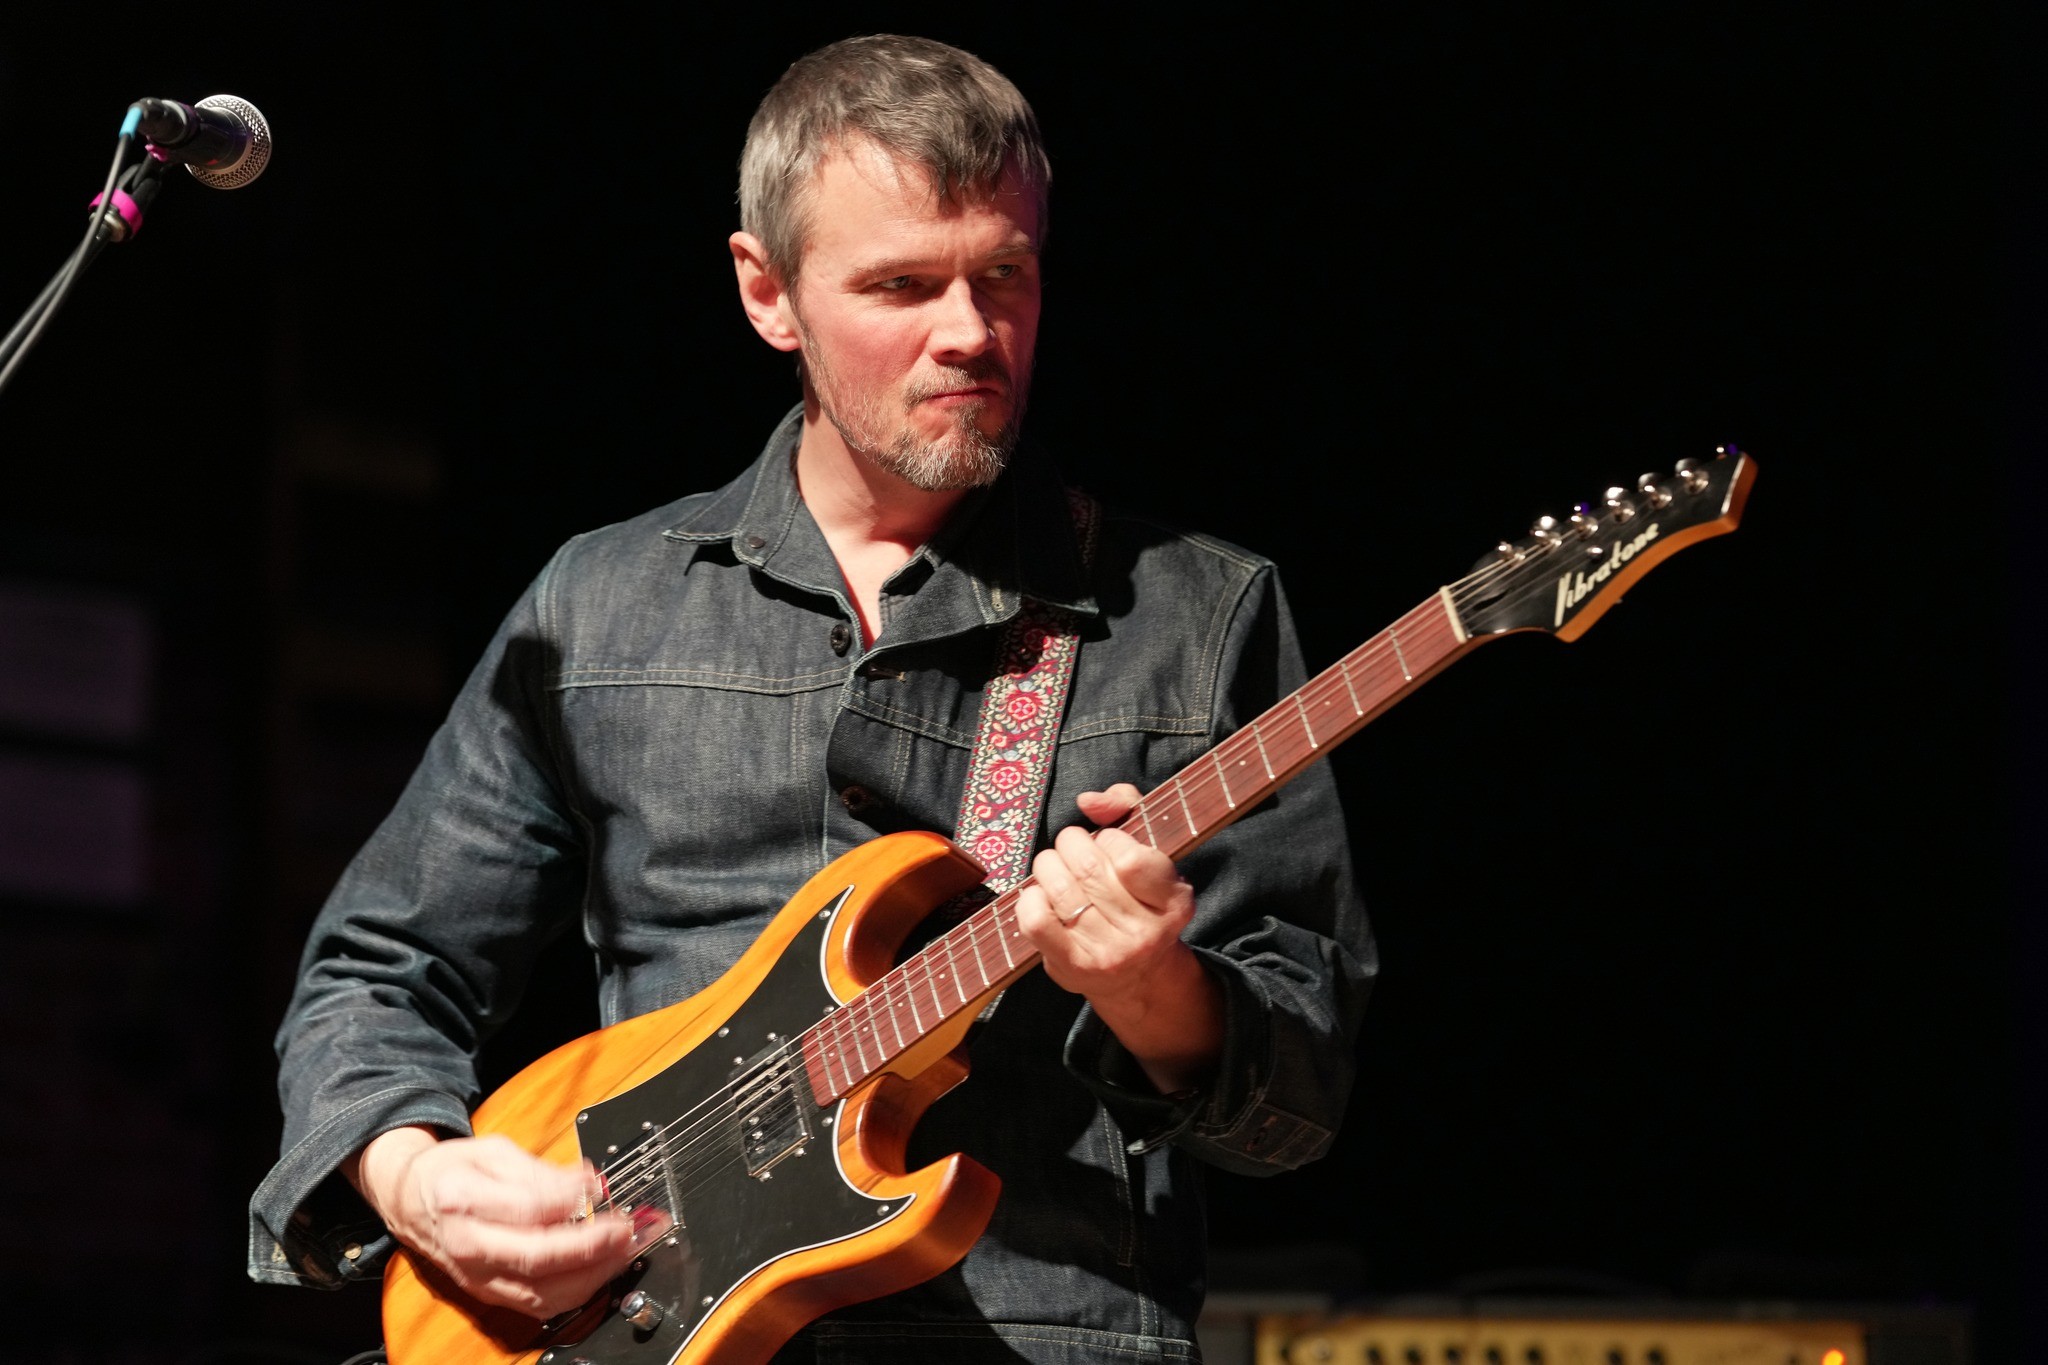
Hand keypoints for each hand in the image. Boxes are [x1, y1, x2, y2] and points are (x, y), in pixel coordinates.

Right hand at [350, 1126, 642, 1320]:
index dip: (573, 1201)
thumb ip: (542, 1171)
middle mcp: (468, 1246)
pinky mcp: (488, 1294)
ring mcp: (477, 1277)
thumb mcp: (493, 1151)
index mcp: (462, 1200)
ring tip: (625, 1251)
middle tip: (628, 1229)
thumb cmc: (451, 1171)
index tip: (603, 1189)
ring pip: (541, 1293)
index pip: (528, 1209)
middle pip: (537, 1258)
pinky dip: (576, 1291)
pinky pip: (538, 1305)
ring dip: (593, 1275)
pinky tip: (601, 1271)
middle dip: (592, 1247)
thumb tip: (589, 1183)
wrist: (409, 1200)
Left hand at [1015, 784, 1222, 1092]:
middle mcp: (1146, 933)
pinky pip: (1036, 920)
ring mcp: (1109, 954)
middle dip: (1070, 844)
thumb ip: (1125, 806)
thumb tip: (1087, 801)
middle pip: (1087, 867)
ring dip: (1048, 866)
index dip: (1108, 838)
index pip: (1128, 856)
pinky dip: (1030, 898)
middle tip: (1072, 848)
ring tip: (1055, 867)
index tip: (1108, 842)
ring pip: (1058, 888)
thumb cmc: (1136, 896)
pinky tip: (1042, 895)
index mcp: (1174, 901)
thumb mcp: (1148, 847)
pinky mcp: (1073, 967)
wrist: (1135, 975)